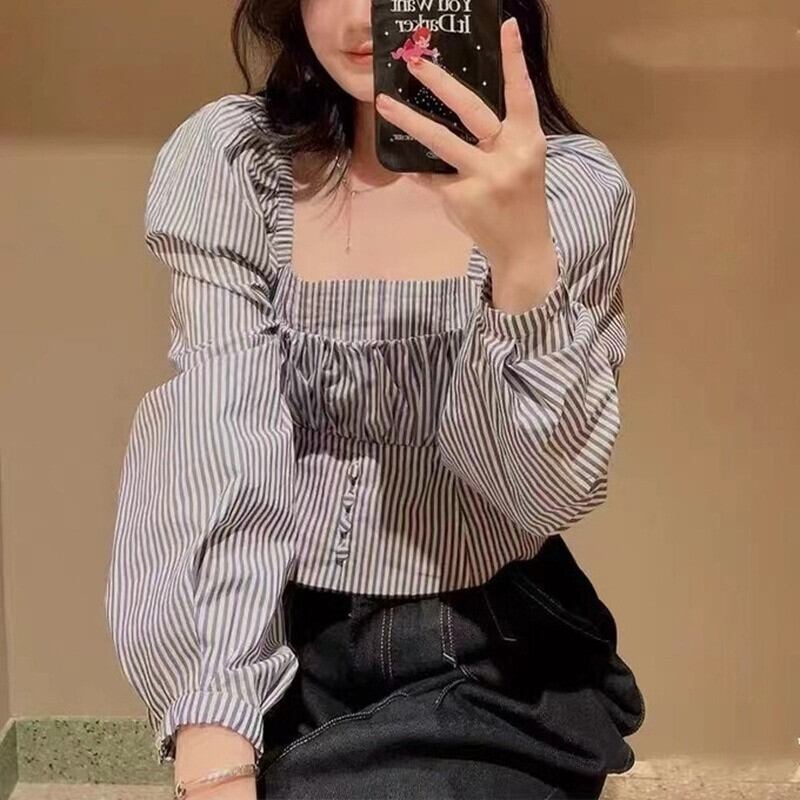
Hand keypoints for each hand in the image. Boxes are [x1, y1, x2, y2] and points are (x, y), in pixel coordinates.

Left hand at [374, 18, 552, 278]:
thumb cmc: (520, 200)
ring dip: (409, 121)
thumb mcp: (521, 163)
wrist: (522, 249)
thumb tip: (456, 108)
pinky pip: (431, 176)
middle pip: (472, 111)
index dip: (514, 61)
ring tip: (383, 104)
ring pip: (441, 141)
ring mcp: (483, 178)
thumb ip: (499, 138)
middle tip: (416, 62)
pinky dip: (418, 170)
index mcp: (529, 141)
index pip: (522, 95)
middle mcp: (508, 156)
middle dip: (441, 83)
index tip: (505, 27)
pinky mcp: (460, 198)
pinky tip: (405, 163)